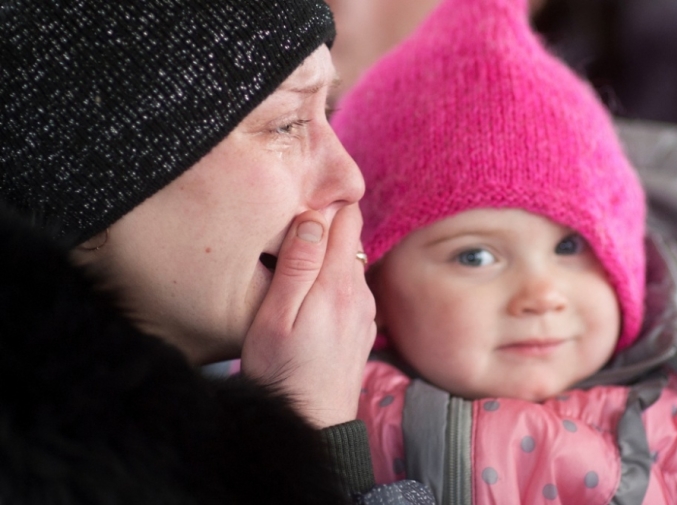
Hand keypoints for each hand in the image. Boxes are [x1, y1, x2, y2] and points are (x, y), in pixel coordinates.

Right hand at [241, 204, 375, 427]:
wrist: (311, 425)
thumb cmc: (282, 372)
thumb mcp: (275, 317)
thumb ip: (297, 265)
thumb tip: (314, 216)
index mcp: (338, 283)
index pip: (347, 218)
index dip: (323, 207)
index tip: (297, 212)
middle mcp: (361, 293)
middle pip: (350, 238)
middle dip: (325, 229)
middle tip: (288, 240)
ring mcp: (365, 312)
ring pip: (351, 263)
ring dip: (329, 257)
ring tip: (295, 268)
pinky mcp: (362, 328)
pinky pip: (352, 289)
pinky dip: (335, 283)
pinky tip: (312, 301)